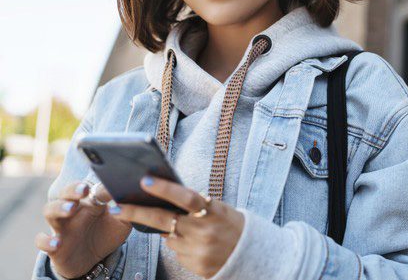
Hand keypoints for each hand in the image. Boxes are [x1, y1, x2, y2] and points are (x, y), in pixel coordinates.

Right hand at [35, 181, 131, 277]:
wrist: (94, 259)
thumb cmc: (108, 233)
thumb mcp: (122, 222)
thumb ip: (126, 209)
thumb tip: (128, 195)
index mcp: (90, 200)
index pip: (87, 186)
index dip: (94, 185)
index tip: (104, 187)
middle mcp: (73, 209)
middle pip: (66, 192)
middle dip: (73, 189)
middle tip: (83, 189)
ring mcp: (62, 226)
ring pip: (50, 210)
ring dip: (59, 207)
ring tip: (70, 209)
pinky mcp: (54, 245)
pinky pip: (41, 240)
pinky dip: (46, 240)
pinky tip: (56, 242)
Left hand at [110, 176, 244, 278]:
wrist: (251, 254)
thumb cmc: (230, 223)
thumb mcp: (217, 208)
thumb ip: (193, 204)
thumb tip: (163, 200)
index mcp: (212, 210)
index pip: (185, 197)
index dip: (165, 189)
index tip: (144, 180)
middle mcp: (203, 231)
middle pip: (163, 220)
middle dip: (136, 213)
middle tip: (116, 207)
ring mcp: (198, 251)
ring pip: (169, 237)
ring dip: (170, 230)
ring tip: (191, 228)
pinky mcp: (196, 267)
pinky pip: (177, 251)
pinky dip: (180, 243)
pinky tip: (196, 242)